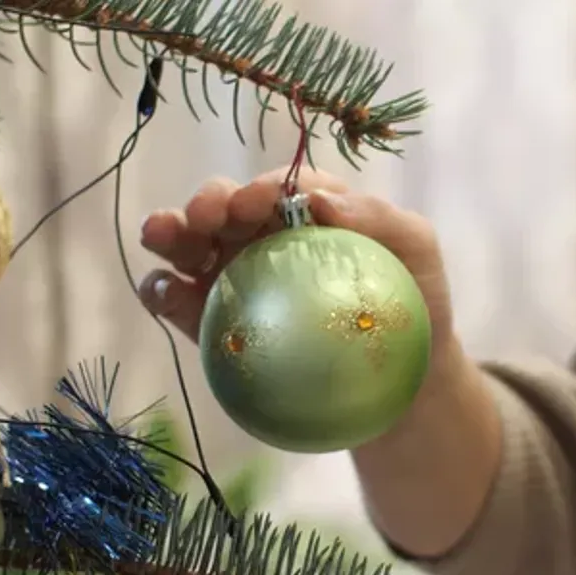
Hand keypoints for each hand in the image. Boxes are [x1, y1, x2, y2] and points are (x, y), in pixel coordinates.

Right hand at [136, 167, 456, 361]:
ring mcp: (234, 277)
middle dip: (208, 202)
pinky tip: (162, 292)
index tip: (255, 204)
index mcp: (310, 211)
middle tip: (205, 217)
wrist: (403, 386)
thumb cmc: (414, 308)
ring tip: (159, 236)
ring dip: (169, 234)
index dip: (262, 189)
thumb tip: (321, 200)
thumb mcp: (416, 250)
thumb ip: (379, 218)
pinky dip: (160, 290)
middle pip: (225, 207)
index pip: (280, 188)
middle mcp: (266, 236)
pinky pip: (176, 300)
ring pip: (190, 245)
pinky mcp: (211, 322)